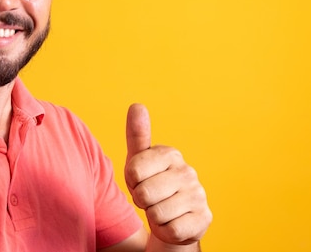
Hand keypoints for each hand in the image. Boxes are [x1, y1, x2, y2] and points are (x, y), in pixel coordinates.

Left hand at [124, 103, 211, 245]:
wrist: (170, 218)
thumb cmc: (150, 184)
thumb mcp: (137, 161)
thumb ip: (137, 135)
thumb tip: (136, 105)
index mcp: (170, 154)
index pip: (134, 171)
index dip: (131, 181)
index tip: (139, 181)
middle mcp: (188, 171)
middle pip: (144, 193)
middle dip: (141, 200)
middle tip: (150, 198)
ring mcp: (198, 195)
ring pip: (156, 213)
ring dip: (153, 216)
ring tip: (160, 208)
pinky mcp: (204, 219)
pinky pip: (170, 230)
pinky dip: (165, 230)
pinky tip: (172, 221)